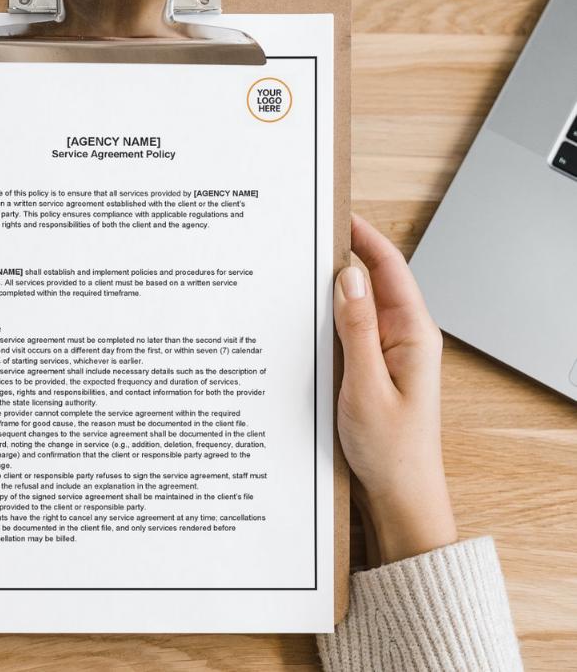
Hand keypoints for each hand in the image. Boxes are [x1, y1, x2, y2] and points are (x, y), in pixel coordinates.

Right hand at [335, 215, 456, 564]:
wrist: (397, 495)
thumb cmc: (390, 449)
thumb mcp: (366, 385)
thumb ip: (357, 328)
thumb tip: (348, 277)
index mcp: (413, 334)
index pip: (390, 268)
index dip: (364, 237)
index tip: (337, 215)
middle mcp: (402, 337)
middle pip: (371, 282)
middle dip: (341, 257)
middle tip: (303, 239)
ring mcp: (385, 352)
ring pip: (355, 307)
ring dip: (330, 290)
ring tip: (297, 272)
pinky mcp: (370, 368)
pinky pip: (348, 331)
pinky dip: (327, 319)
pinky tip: (304, 318)